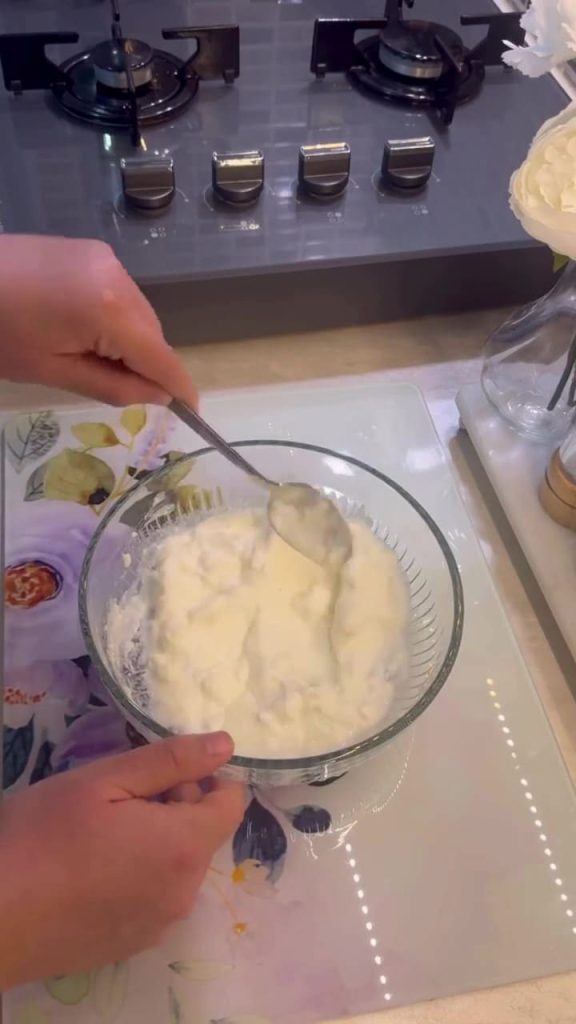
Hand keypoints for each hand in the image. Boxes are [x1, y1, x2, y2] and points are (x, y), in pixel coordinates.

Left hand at [0, 235, 196, 406]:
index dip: (179, 387)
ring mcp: (104, 258)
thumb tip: (159, 397)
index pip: (161, 357)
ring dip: (128, 342)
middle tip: (117, 392)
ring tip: (88, 360)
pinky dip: (112, 319)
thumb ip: (114, 387)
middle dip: (145, 365)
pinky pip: (118, 294)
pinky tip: (81, 331)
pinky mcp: (88, 250)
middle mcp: (118, 275)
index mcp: (110, 309)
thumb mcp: (52, 371)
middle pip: (152, 334)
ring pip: (137, 315)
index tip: (193, 413)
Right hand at [0, 733, 243, 988]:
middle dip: (175, 807)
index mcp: (185, 848)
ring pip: (179, 865)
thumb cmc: (43, 835)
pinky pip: (157, 896)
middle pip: (204, 833)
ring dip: (156, 841)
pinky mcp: (133, 944)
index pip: (231, 803)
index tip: (159, 773)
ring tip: (101, 833)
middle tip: (118, 799)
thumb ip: (170, 761)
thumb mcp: (103, 781)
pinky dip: (139, 875)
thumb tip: (227, 745)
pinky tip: (92, 869)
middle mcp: (184, 893)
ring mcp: (159, 925)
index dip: (203, 777)